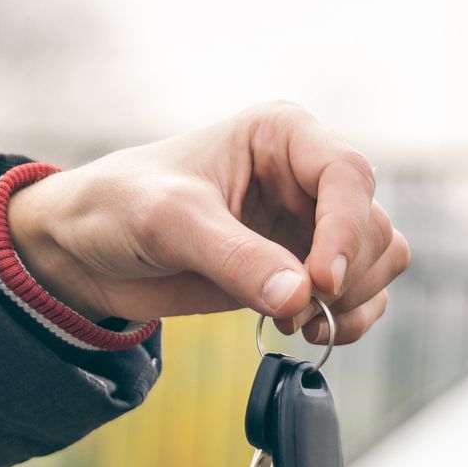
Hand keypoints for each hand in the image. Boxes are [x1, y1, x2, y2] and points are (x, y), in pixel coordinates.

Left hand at [4, 103, 408, 340]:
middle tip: (298, 311)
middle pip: (374, 225)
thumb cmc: (121, 206)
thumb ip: (236, 258)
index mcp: (282, 136)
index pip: (349, 176)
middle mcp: (306, 176)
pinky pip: (359, 296)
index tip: (318, 282)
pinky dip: (346, 321)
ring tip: (295, 323)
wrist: (88, 250)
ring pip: (379, 260)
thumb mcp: (171, 223)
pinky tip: (299, 330)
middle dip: (346, 276)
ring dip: (352, 301)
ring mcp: (308, 225)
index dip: (346, 232)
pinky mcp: (301, 270)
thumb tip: (300, 298)